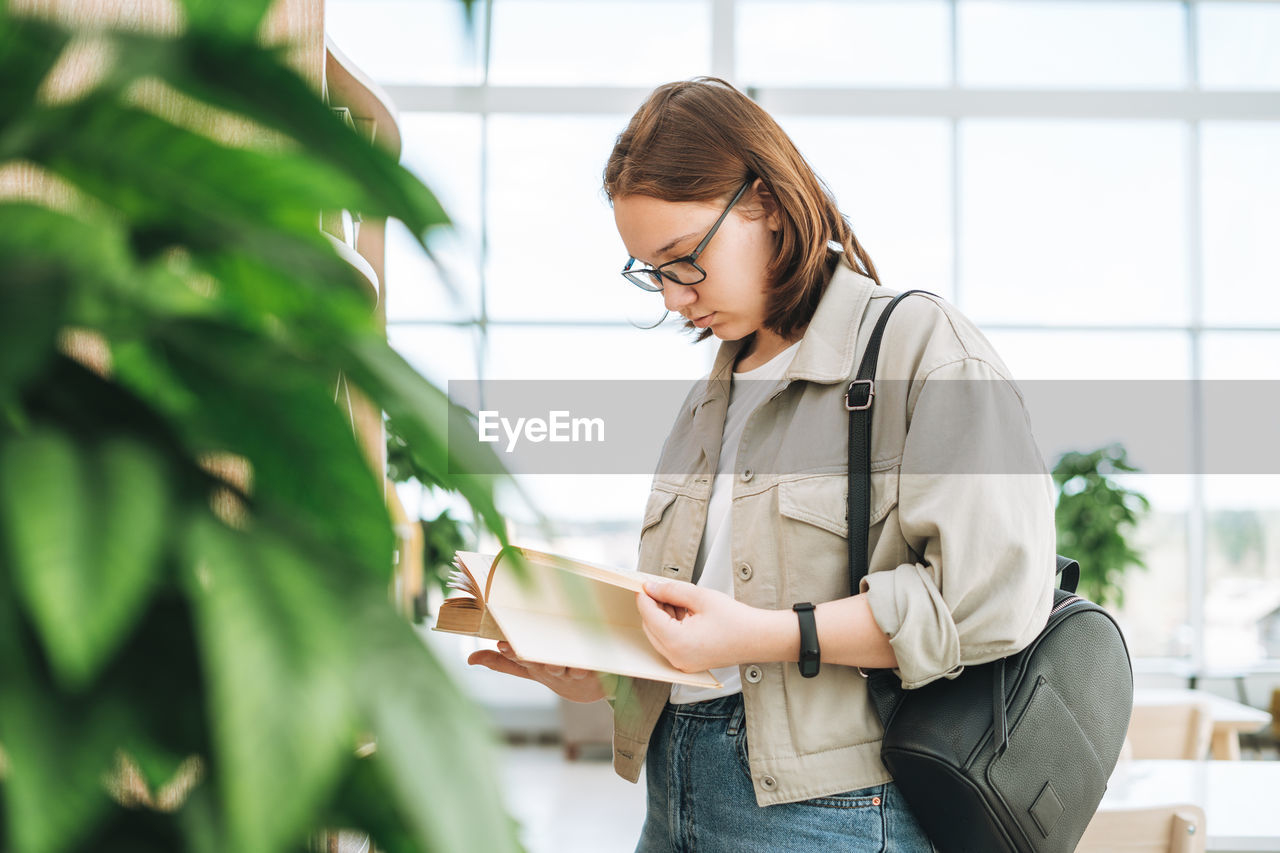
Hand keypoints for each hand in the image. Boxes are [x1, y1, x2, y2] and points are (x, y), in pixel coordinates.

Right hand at [467, 642, 612, 703]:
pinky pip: (589, 667)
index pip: (519, 661)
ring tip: (551, 655)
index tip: (502, 644)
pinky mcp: (593, 672)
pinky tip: (581, 658)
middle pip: (539, 664)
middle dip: (530, 656)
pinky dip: (585, 664)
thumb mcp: (528, 669)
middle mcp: (552, 671)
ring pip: (564, 666)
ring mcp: (572, 672)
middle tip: (521, 646)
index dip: (511, 654)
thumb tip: (470, 659)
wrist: (590, 689)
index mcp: (535, 667)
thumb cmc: (555, 673)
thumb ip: (502, 663)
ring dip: (557, 661)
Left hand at [637, 579, 762, 672]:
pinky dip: (671, 626)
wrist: (759, 638)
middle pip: (650, 627)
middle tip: (661, 588)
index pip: (648, 615)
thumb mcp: (700, 597)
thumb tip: (652, 588)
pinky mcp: (688, 662)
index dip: (644, 596)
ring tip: (678, 599)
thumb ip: (672, 590)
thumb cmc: (736, 620)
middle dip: (653, 606)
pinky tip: (684, 611)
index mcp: (678, 642)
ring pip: (659, 635)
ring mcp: (682, 663)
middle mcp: (676, 657)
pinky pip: (670, 643)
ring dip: (663, 616)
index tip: (643, 583)